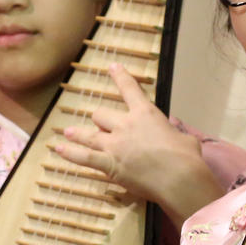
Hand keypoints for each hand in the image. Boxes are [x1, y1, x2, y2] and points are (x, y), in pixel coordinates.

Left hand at [54, 65, 214, 216]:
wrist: (179, 177)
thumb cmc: (186, 157)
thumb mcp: (185, 138)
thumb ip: (174, 133)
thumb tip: (176, 137)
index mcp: (145, 114)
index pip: (129, 89)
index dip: (120, 76)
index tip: (113, 66)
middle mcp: (125, 125)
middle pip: (101, 115)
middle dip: (100, 120)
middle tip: (101, 126)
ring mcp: (114, 145)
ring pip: (89, 134)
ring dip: (78, 133)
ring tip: (68, 132)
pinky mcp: (109, 164)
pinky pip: (84, 157)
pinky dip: (71, 154)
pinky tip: (59, 150)